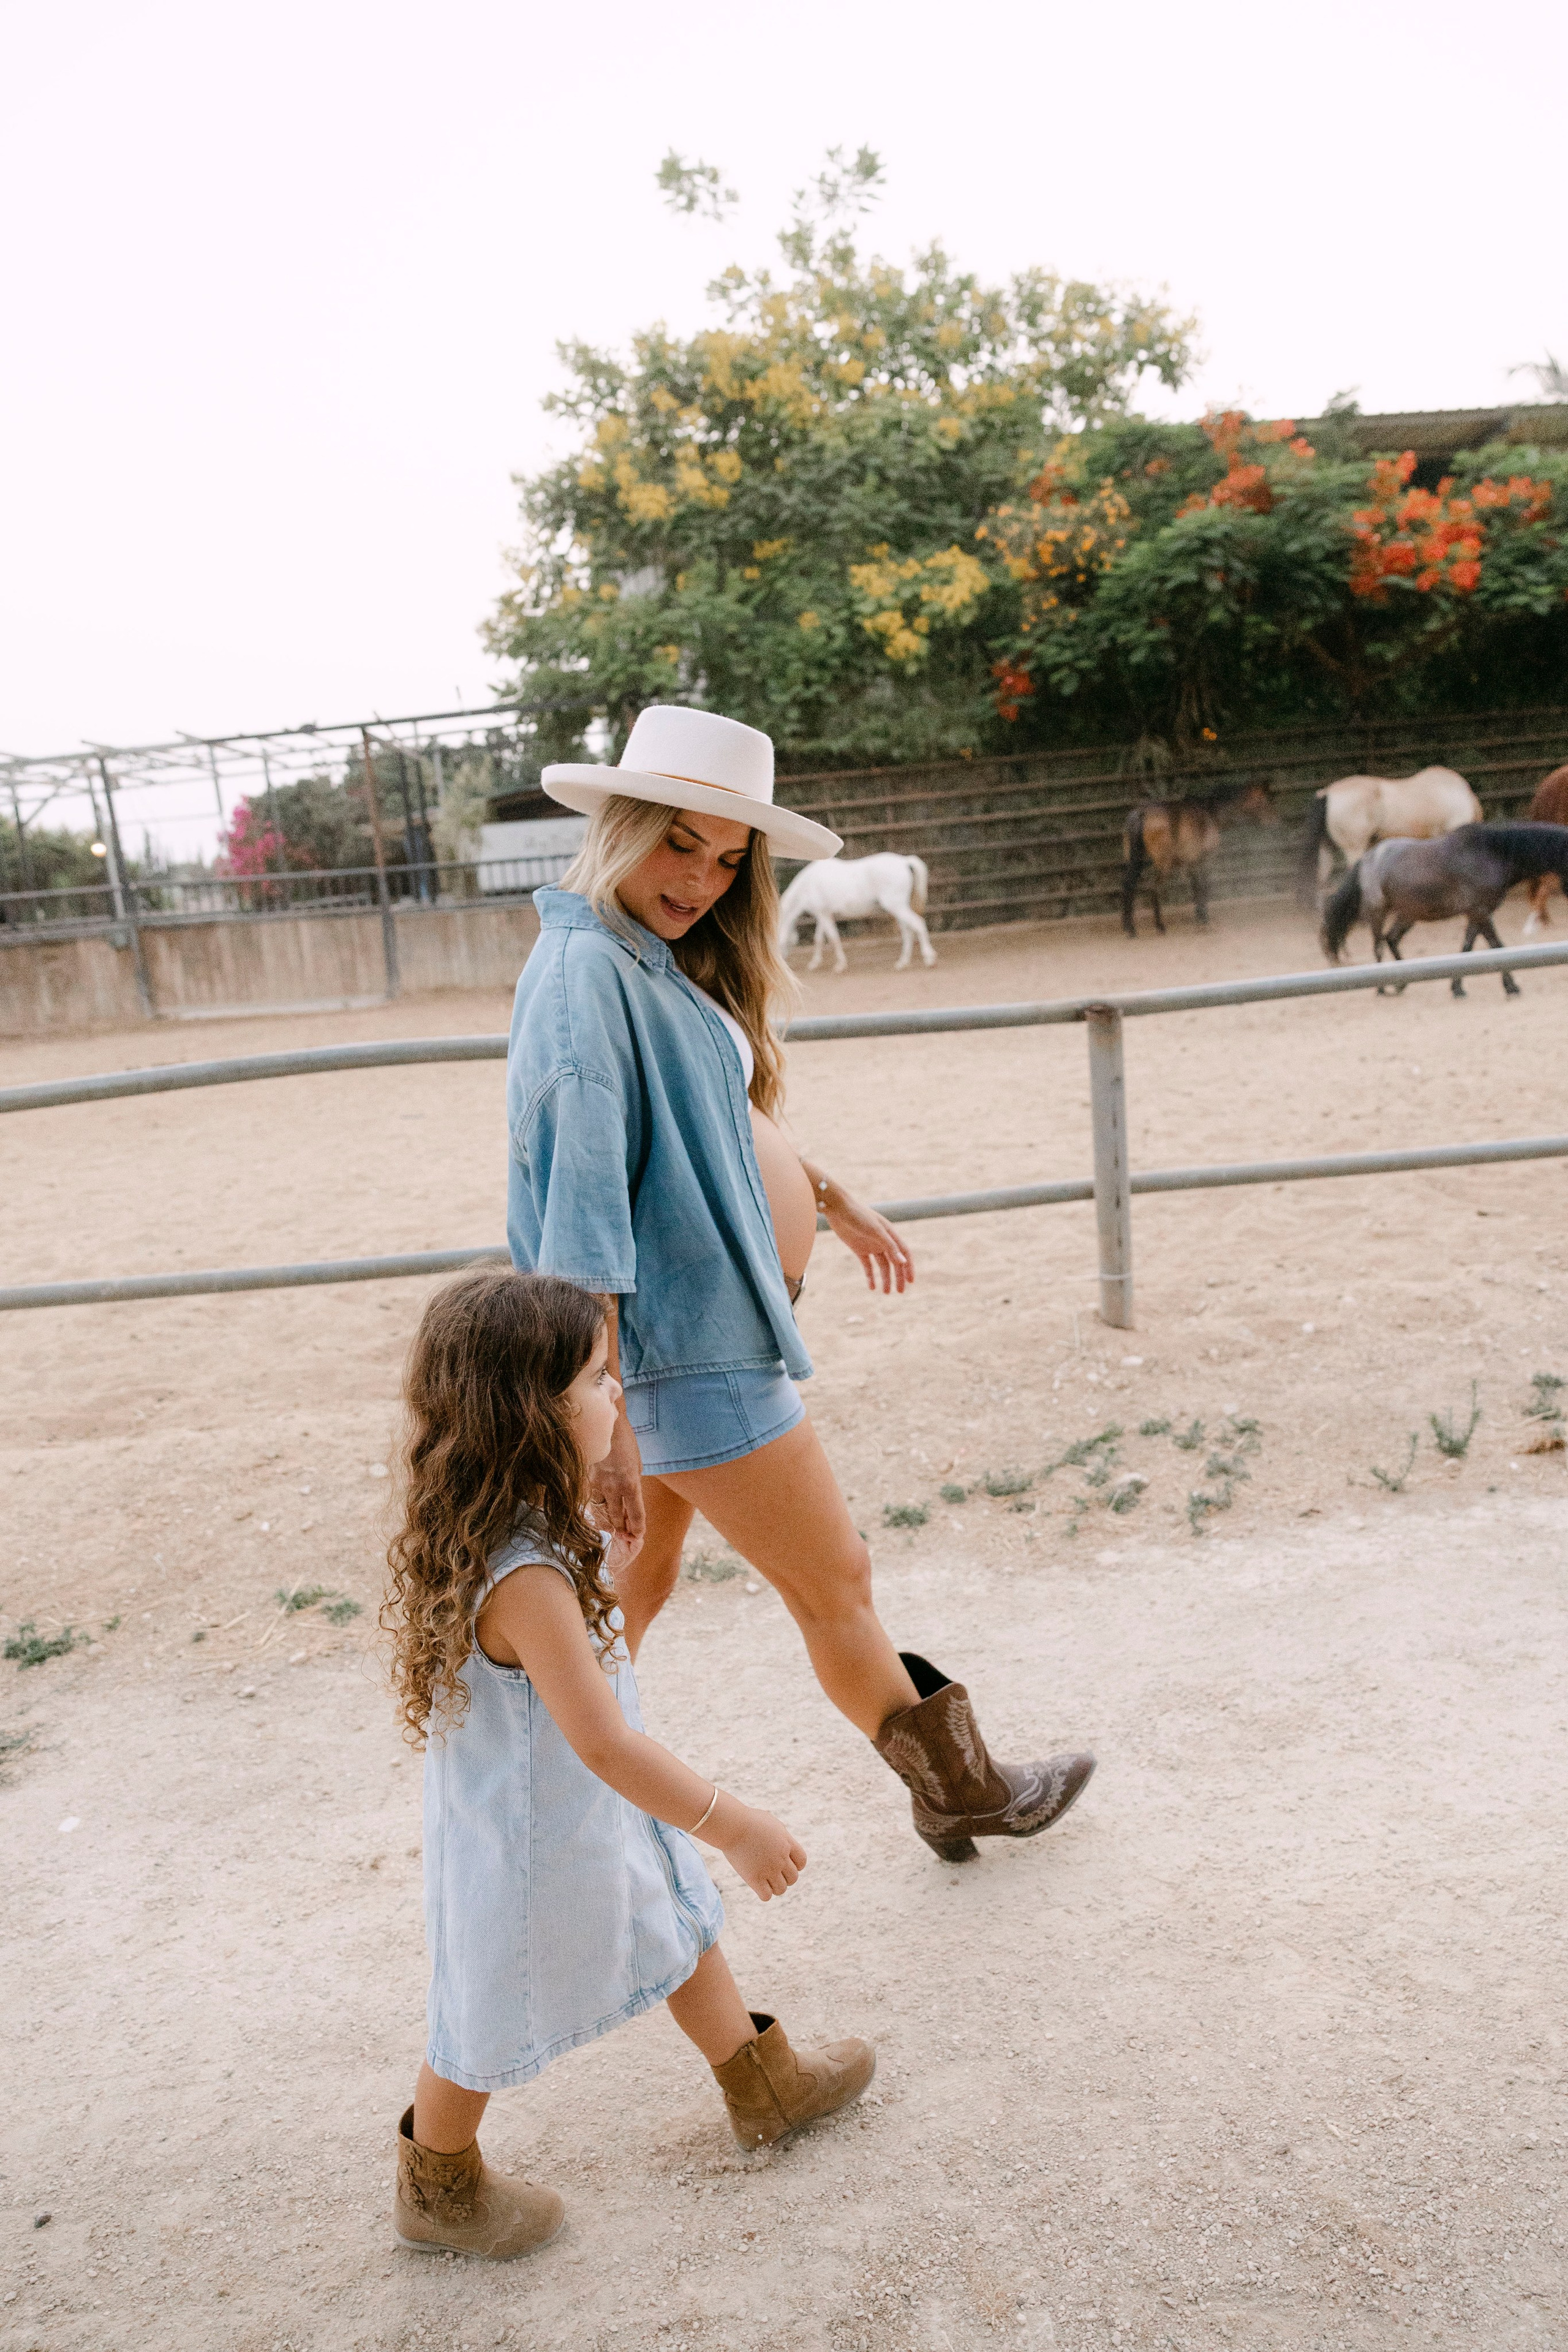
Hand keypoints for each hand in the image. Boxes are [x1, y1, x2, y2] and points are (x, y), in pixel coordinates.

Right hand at [590, 1412, 645, 1563]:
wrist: (604, 1424)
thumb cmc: (625, 1443)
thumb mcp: (637, 1464)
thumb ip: (634, 1486)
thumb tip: (631, 1505)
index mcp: (631, 1483)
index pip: (636, 1515)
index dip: (638, 1529)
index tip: (638, 1535)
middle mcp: (613, 1487)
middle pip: (617, 1519)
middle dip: (623, 1530)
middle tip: (626, 1536)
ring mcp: (597, 1485)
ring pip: (602, 1513)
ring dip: (609, 1522)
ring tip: (614, 1526)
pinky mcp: (586, 1480)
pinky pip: (592, 1501)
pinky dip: (597, 1508)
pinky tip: (601, 1510)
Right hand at [719, 1805, 806, 1901]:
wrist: (732, 1825)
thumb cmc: (748, 1820)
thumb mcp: (771, 1823)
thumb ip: (781, 1836)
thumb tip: (785, 1845)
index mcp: (787, 1843)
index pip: (802, 1862)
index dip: (795, 1865)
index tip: (784, 1863)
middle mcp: (781, 1857)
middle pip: (793, 1878)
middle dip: (785, 1877)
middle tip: (772, 1872)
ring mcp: (768, 1869)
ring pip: (781, 1889)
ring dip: (775, 1887)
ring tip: (765, 1880)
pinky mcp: (755, 1878)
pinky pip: (766, 1896)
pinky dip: (764, 1893)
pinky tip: (757, 1885)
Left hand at [823, 1184, 914, 1294]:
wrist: (838, 1209)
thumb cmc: (859, 1216)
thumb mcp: (876, 1231)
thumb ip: (890, 1246)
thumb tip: (903, 1262)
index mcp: (890, 1234)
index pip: (904, 1253)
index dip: (909, 1267)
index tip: (911, 1281)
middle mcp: (883, 1241)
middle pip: (894, 1262)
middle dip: (898, 1277)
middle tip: (900, 1292)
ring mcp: (871, 1245)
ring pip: (882, 1266)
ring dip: (885, 1279)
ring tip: (886, 1293)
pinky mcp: (859, 1249)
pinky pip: (867, 1265)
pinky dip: (870, 1276)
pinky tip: (872, 1287)